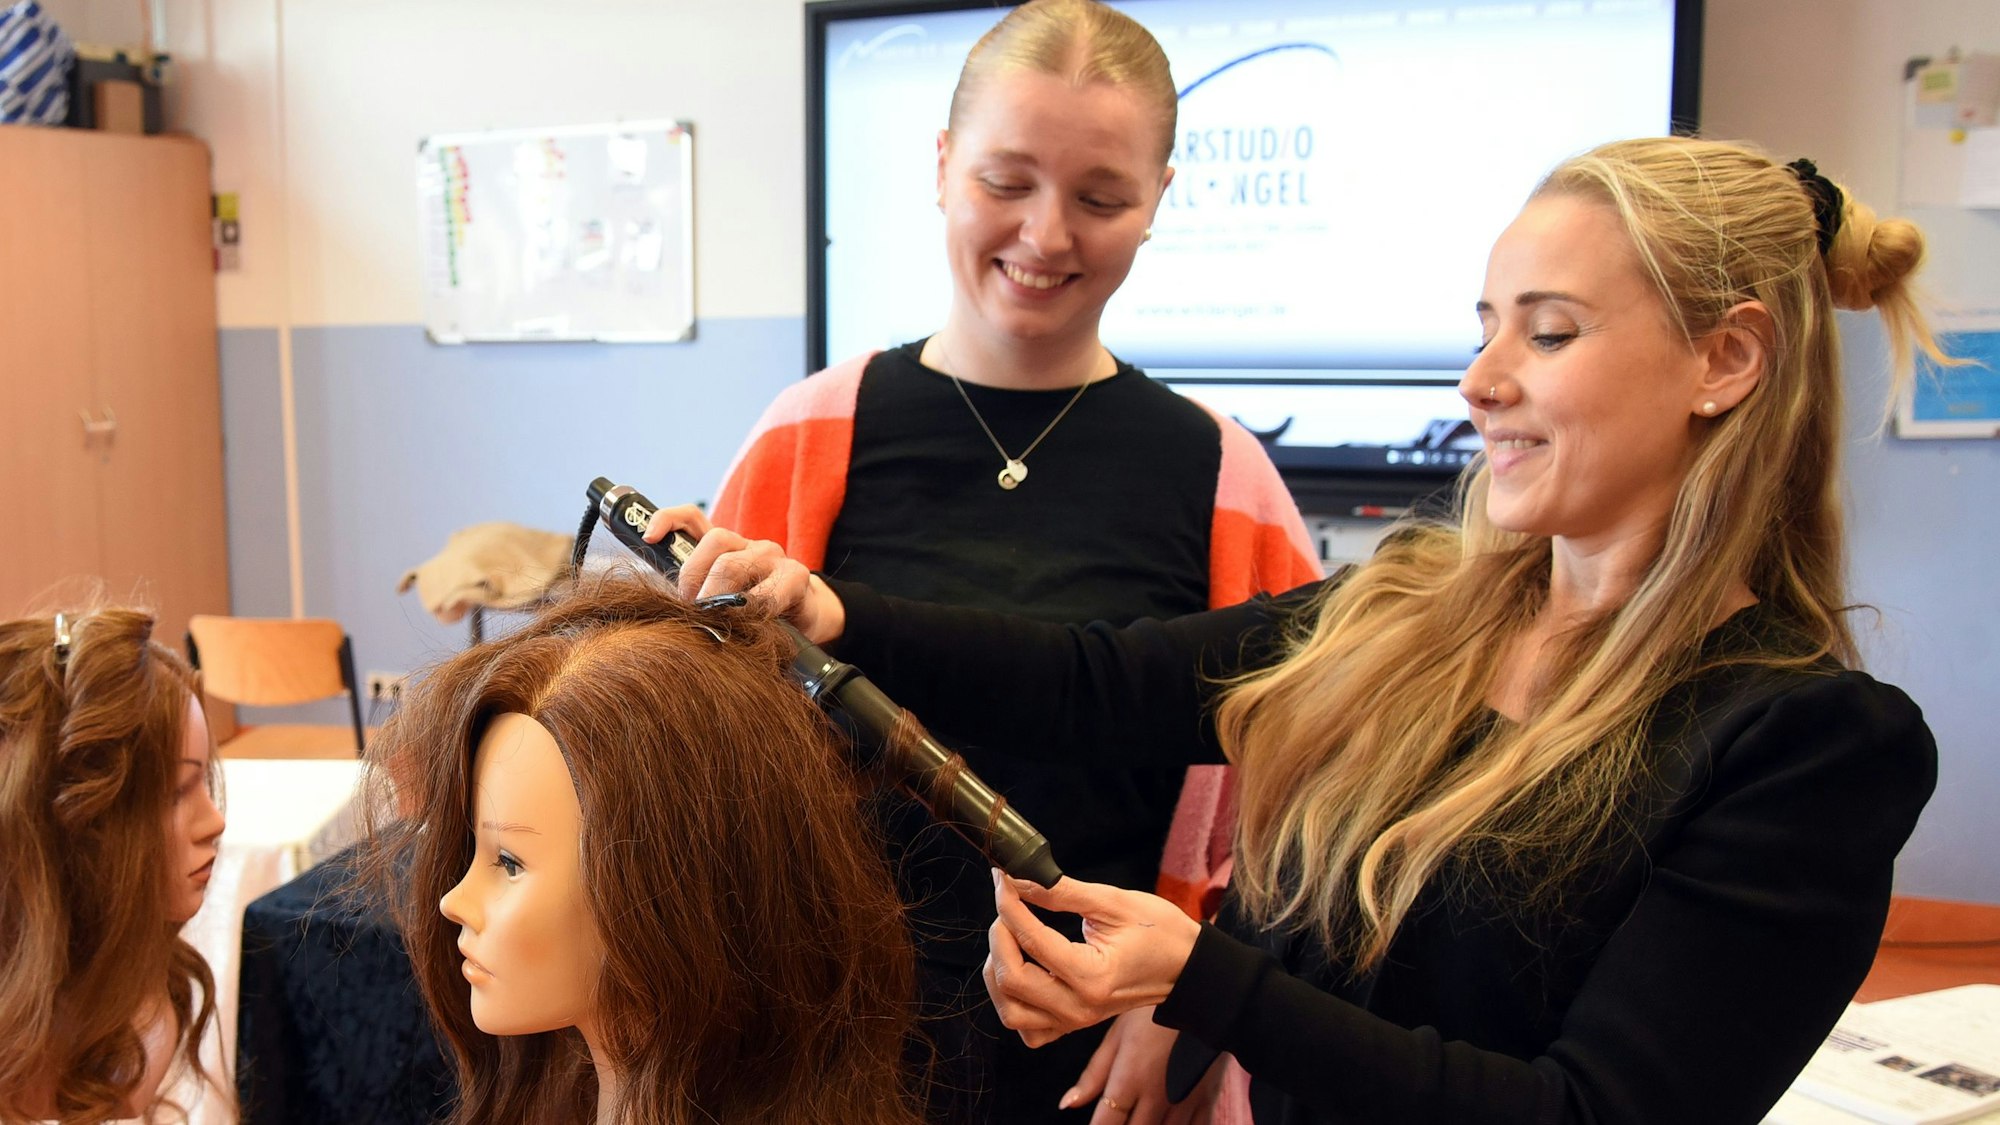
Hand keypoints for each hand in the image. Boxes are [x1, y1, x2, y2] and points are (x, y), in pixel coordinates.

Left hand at [642, 509, 845, 642]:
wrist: (806, 618)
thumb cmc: (756, 611)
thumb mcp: (723, 598)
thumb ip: (698, 594)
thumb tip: (666, 605)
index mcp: (726, 547)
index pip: (693, 518)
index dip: (668, 520)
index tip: (649, 537)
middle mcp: (749, 544)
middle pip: (715, 542)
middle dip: (693, 578)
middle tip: (690, 608)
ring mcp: (773, 557)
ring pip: (732, 564)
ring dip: (715, 596)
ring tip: (714, 618)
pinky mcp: (795, 576)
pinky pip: (766, 592)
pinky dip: (751, 608)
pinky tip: (749, 620)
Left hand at [984, 872, 1201, 1047]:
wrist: (1186, 966)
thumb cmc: (1160, 932)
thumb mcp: (1113, 902)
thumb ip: (1061, 892)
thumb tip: (1020, 878)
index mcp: (1092, 977)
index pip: (1032, 942)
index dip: (1009, 905)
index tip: (1004, 879)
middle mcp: (1079, 1008)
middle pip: (1011, 981)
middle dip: (999, 937)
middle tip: (1008, 905)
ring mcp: (1075, 1022)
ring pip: (1011, 1012)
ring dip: (998, 973)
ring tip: (1010, 938)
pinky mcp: (1072, 1025)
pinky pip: (1028, 1028)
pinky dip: (1014, 1003)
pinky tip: (1024, 970)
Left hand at [1056, 1006, 1210, 1124]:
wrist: (1201, 991)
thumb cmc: (1154, 1008)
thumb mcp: (1118, 1035)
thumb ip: (1094, 1075)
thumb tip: (1067, 1104)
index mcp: (1130, 1080)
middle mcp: (1157, 1097)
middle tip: (1118, 1117)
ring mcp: (1184, 1102)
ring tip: (1139, 1116)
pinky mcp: (1207, 1099)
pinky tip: (1168, 1121)